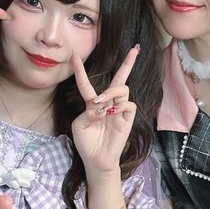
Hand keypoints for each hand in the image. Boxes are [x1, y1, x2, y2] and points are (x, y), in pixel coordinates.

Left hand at [71, 46, 139, 174]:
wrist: (96, 160)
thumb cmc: (86, 143)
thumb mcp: (79, 125)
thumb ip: (87, 112)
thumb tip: (102, 105)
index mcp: (92, 104)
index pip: (87, 84)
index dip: (80, 70)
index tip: (74, 55)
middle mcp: (108, 103)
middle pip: (119, 79)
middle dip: (128, 63)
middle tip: (135, 48)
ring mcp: (119, 110)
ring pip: (122, 89)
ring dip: (111, 92)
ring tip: (102, 104)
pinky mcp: (127, 119)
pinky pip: (128, 104)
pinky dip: (119, 106)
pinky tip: (111, 113)